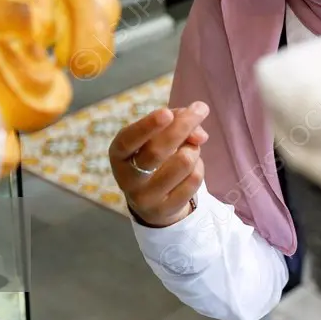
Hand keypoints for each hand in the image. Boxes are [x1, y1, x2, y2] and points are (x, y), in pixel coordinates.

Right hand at [110, 102, 209, 227]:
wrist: (152, 201)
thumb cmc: (153, 157)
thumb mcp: (155, 135)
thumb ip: (176, 121)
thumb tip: (200, 135)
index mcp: (119, 154)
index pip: (128, 140)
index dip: (147, 126)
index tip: (166, 113)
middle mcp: (128, 178)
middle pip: (158, 151)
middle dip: (183, 126)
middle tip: (201, 109)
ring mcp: (146, 198)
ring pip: (182, 163)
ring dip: (193, 148)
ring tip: (190, 148)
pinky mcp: (166, 210)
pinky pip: (194, 180)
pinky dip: (199, 166)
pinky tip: (191, 168)